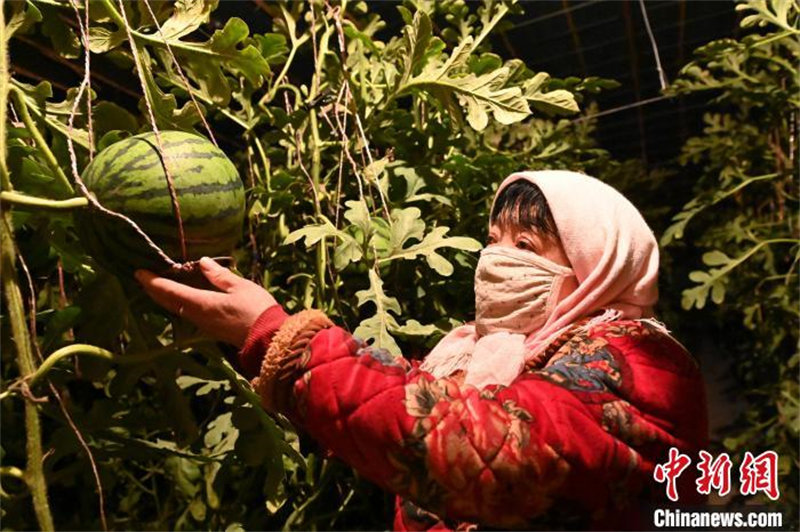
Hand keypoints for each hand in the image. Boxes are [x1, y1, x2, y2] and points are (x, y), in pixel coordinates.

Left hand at [135, 257, 277, 347]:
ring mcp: (204, 325)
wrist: (269, 339)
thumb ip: (220, 276)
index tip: (139, 272)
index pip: (171, 291)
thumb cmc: (257, 310)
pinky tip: (180, 298)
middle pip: (169, 302)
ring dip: (165, 297)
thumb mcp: (241, 287)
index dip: (154, 281)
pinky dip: (177, 303)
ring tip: (157, 286)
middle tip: (143, 278)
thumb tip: (203, 262)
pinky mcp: (211, 329)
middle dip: (154, 290)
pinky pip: (187, 313)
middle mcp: (197, 316)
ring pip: (177, 309)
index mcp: (202, 304)